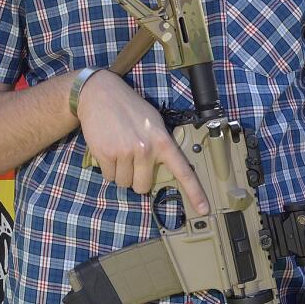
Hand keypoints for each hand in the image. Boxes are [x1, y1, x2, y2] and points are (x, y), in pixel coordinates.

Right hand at [76, 70, 209, 214]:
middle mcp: (145, 149)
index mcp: (162, 141)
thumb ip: (161, 144)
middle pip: (143, 186)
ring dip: (120, 173)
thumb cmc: (129, 108)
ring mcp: (125, 152)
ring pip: (124, 183)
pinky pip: (109, 176)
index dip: (195, 193)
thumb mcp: (154, 122)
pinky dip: (108, 168)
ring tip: (119, 151)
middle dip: (136, 178)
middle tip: (132, 160)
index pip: (183, 171)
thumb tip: (163, 168)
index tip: (204, 209)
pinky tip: (108, 149)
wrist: (100, 94)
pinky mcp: (106, 154)